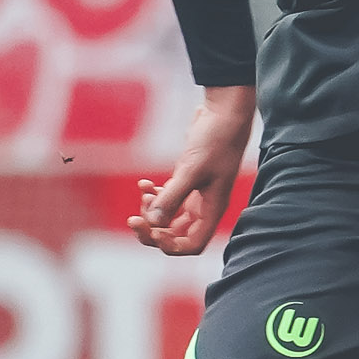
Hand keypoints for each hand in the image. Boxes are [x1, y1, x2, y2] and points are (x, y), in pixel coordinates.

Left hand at [130, 86, 258, 253]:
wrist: (224, 113)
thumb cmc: (216, 140)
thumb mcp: (192, 169)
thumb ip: (172, 197)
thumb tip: (153, 224)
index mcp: (212, 209)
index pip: (192, 244)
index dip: (170, 245)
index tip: (151, 230)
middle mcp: (205, 206)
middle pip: (177, 235)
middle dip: (154, 231)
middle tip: (134, 219)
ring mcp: (196, 194)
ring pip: (170, 218)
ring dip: (152, 212)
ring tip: (144, 195)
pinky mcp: (188, 180)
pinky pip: (168, 198)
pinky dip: (154, 194)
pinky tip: (144, 183)